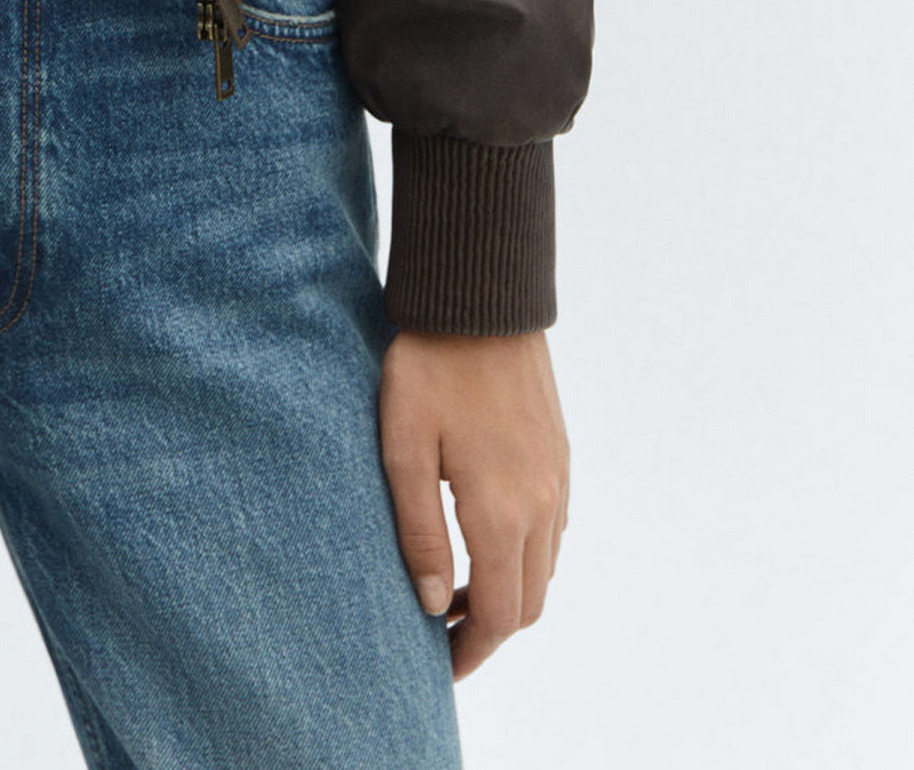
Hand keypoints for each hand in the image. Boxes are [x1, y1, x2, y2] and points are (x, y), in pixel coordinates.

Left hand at [379, 328, 568, 680]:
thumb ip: (419, 532)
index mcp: (502, 511)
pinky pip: (553, 530)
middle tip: (441, 633)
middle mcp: (543, 504)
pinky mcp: (559, 454)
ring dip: (508, 592)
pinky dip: (525, 555)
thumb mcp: (404, 448)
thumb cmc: (429, 367)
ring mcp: (558, 478)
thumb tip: (432, 605)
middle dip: (489, 630)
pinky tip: (483, 537)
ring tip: (453, 587)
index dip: (471, 651)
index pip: (499, 614)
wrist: (480, 297)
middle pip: (529, 602)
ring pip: (545, 568)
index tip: (439, 667)